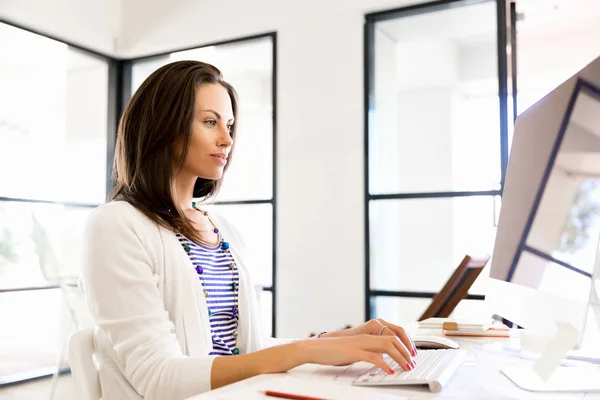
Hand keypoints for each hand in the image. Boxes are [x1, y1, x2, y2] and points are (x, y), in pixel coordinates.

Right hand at [297, 334, 415, 372]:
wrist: (317, 348)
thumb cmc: (334, 350)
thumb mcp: (355, 349)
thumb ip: (368, 350)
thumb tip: (381, 358)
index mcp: (367, 334)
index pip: (392, 334)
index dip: (405, 343)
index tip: (411, 354)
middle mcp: (366, 336)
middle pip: (393, 338)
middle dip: (406, 351)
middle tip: (412, 362)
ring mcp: (361, 343)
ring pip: (387, 346)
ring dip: (400, 357)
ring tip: (406, 367)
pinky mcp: (354, 352)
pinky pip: (374, 357)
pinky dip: (385, 364)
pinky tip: (390, 371)